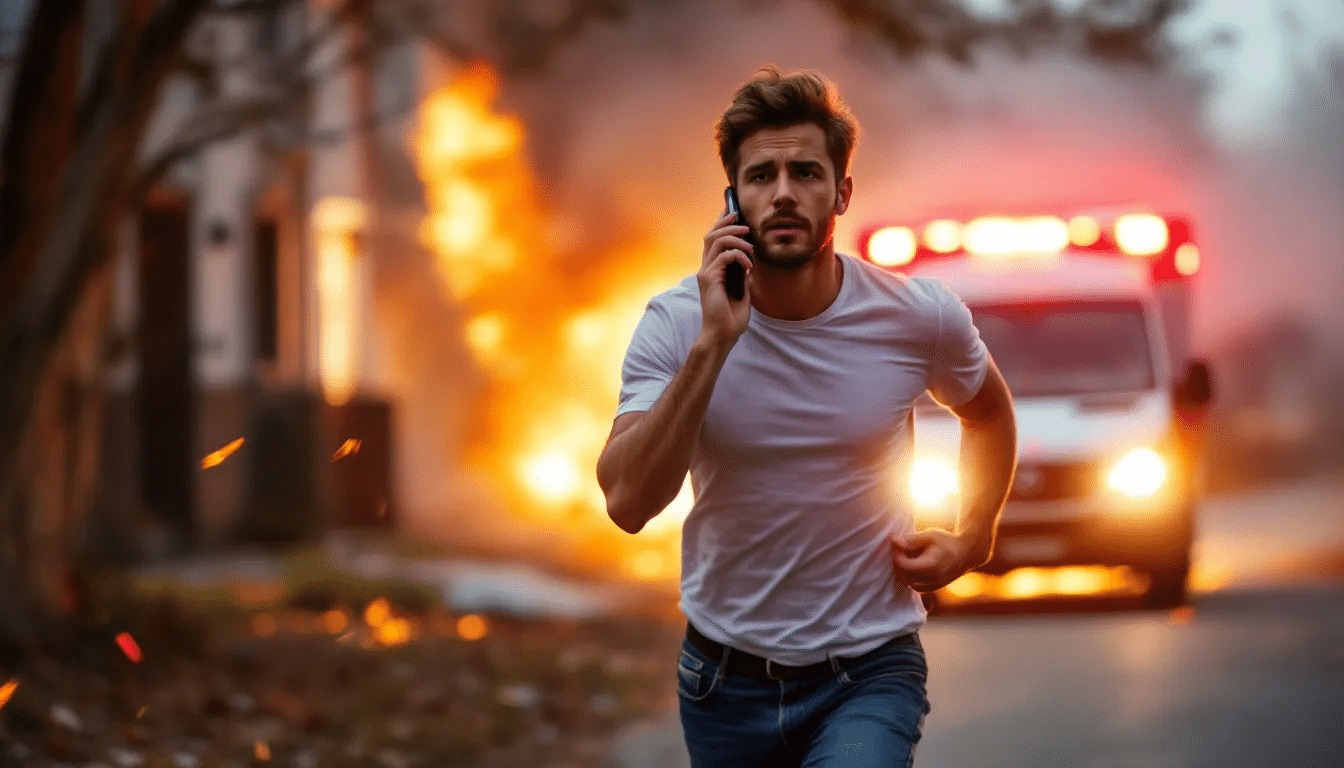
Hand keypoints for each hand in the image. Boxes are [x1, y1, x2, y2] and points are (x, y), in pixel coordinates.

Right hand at [697, 212, 752, 344]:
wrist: (723, 335)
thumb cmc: (731, 318)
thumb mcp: (742, 291)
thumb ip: (742, 275)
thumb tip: (749, 261)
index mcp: (712, 270)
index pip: (713, 240)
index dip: (722, 223)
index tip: (734, 212)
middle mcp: (705, 268)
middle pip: (711, 234)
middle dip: (727, 222)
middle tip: (742, 220)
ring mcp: (705, 272)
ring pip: (716, 240)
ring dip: (735, 237)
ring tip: (750, 246)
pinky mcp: (709, 278)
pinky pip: (724, 256)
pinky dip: (739, 256)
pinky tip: (749, 267)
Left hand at [890, 528, 985, 592]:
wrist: (968, 553)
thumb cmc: (948, 542)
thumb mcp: (929, 536)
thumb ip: (911, 540)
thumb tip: (893, 541)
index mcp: (931, 567)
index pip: (903, 566)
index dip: (896, 555)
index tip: (896, 543)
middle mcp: (932, 580)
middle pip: (903, 576)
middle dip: (897, 563)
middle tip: (900, 549)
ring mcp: (933, 587)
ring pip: (907, 583)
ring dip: (903, 571)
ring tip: (907, 556)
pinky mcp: (934, 588)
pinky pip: (915, 586)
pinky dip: (910, 577)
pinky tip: (913, 564)